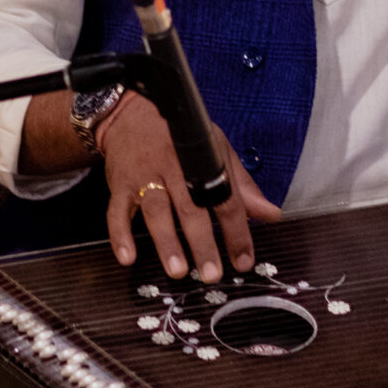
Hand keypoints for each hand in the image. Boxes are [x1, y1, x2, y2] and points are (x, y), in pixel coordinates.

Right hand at [96, 94, 281, 282]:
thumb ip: (242, 186)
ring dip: (166, 241)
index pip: (225, 199)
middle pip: (190, 208)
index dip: (237, 231)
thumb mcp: (216, 150)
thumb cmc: (178, 136)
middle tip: (211, 274)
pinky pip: (116, 211)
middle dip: (202, 242)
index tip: (244, 260)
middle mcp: (173, 169)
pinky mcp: (120, 184)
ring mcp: (144, 177)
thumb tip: (271, 214)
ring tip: (177, 270)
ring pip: (156, 211)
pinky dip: (120, 235)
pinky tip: (127, 257)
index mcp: (202, 161)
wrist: (130, 113)